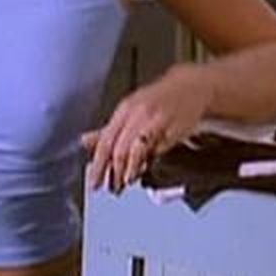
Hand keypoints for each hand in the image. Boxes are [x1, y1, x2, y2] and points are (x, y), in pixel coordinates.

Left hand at [81, 64, 214, 192]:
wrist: (191, 88)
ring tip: (126, 182)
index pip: (105, 141)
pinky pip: (155, 149)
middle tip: (111, 187)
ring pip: (135, 150)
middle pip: (118, 148)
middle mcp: (137, 113)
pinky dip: (146, 162)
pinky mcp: (171, 128)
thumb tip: (84, 142)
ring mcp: (154, 120)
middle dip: (113, 172)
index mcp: (124, 109)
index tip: (94, 182)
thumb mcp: (130, 112)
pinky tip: (142, 170)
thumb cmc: (158, 102)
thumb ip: (108, 130)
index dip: (98, 164)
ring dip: (129, 170)